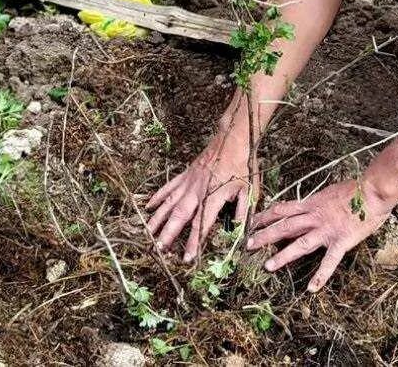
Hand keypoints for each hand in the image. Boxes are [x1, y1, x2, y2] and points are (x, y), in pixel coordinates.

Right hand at [145, 135, 256, 261]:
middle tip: (159, 249)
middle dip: (168, 234)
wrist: (234, 140)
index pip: (201, 224)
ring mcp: (189, 182)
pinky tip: (148, 207)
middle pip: (180, 216)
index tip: (187, 258)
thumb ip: (242, 212)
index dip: (194, 243)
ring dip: (158, 219)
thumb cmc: (244, 165)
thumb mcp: (249, 190)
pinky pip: (168, 187)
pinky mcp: (185, 174)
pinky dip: (157, 197)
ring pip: (169, 203)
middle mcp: (197, 191)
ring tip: (148, 233)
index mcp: (213, 196)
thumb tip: (239, 232)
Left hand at [247, 179, 391, 291]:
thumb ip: (318, 201)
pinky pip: (329, 261)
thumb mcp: (329, 191)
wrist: (373, 191)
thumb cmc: (356, 189)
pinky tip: (311, 288)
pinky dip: (320, 275)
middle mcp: (314, 217)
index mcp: (312, 204)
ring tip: (267, 266)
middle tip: (248, 245)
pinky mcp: (341, 241)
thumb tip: (310, 204)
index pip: (282, 209)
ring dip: (282, 255)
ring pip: (300, 243)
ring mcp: (326, 230)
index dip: (266, 216)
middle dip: (265, 235)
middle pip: (284, 226)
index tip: (252, 222)